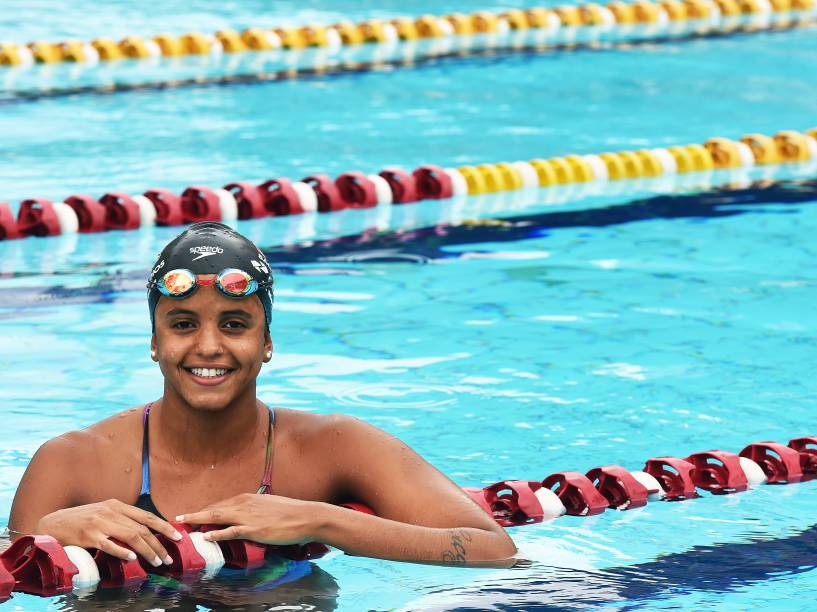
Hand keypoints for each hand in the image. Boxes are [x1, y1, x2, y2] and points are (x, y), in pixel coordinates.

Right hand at [35, 499, 182, 565]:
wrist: (52, 523)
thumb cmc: (81, 521)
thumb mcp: (103, 514)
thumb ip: (121, 520)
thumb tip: (144, 533)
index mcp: (116, 505)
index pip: (146, 516)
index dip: (164, 527)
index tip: (177, 537)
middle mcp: (110, 511)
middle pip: (142, 528)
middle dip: (158, 544)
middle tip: (167, 558)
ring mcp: (99, 523)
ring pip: (130, 536)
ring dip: (146, 551)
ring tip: (156, 562)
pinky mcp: (88, 536)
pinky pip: (109, 544)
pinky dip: (122, 551)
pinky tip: (132, 558)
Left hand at [177, 493, 319, 544]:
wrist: (306, 516)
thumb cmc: (290, 512)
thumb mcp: (269, 506)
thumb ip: (255, 510)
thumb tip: (247, 516)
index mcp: (248, 498)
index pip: (221, 504)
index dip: (204, 510)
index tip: (191, 514)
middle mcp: (245, 503)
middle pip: (214, 508)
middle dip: (195, 514)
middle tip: (178, 519)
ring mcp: (248, 516)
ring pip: (217, 516)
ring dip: (198, 520)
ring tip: (183, 524)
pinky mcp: (254, 529)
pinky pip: (231, 531)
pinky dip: (217, 533)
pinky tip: (206, 536)